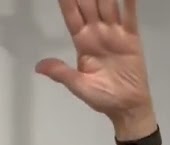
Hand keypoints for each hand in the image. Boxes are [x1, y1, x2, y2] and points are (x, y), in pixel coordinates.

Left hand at [35, 0, 154, 133]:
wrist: (128, 108)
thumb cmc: (103, 98)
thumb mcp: (79, 86)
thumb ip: (61, 73)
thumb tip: (39, 67)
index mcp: (82, 42)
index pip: (72, 14)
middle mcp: (97, 32)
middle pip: (89, 3)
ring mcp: (114, 33)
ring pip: (108, 4)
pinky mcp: (131, 38)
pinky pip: (129, 15)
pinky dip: (128, 1)